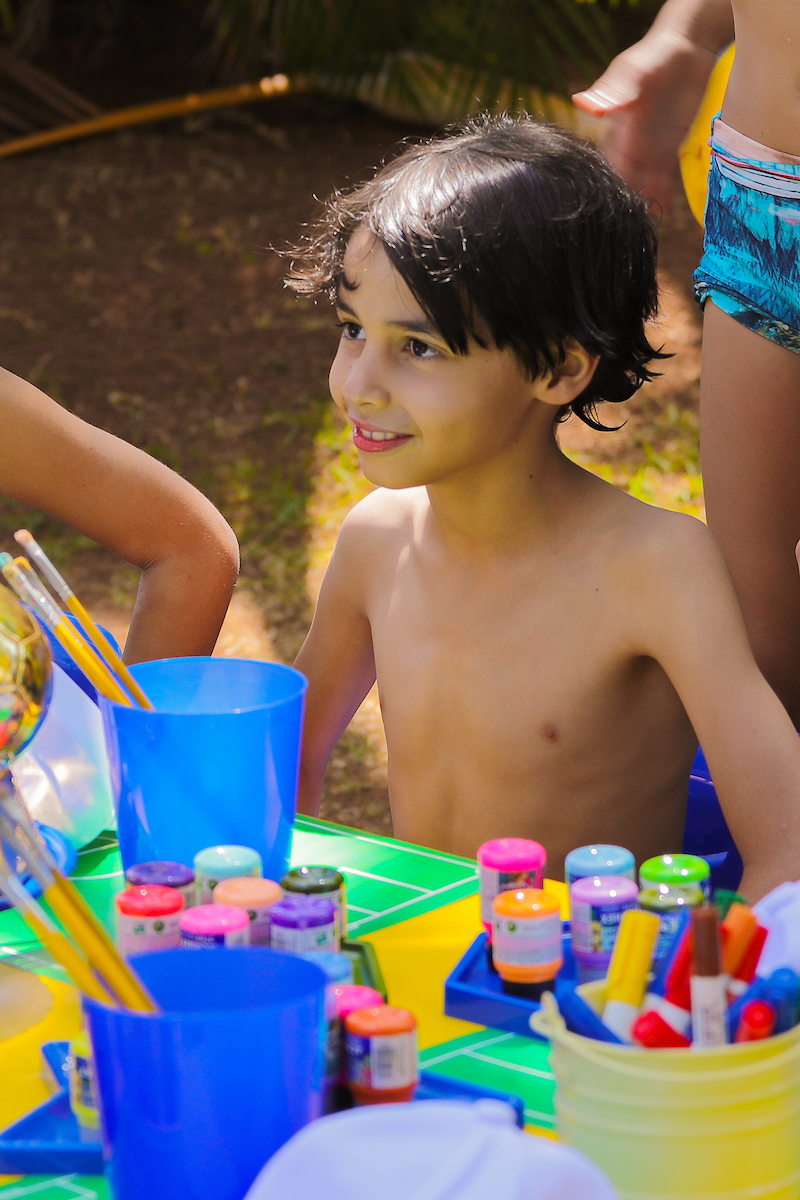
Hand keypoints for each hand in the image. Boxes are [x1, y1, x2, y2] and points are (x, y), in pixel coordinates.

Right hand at [574, 29, 717, 213]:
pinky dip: (664, 193)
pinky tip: (664, 212)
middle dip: (623, 201)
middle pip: (624, 179)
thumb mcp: (633, 71)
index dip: (605, 185)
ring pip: (645, 182)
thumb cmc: (656, 54)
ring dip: (644, 202)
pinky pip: (666, 175)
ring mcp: (652, 146)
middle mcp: (633, 142)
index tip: (600, 208)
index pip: (607, 164)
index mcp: (619, 129)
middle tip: (622, 227)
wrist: (687, 47)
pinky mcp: (672, 145)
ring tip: (642, 227)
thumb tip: (583, 104)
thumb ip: (613, 91)